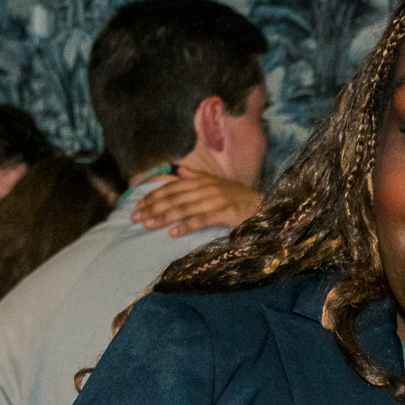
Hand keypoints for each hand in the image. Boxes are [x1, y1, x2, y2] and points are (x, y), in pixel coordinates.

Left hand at [131, 165, 261, 236]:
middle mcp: (208, 187)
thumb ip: (198, 177)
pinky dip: (186, 226)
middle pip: (174, 197)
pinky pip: (202, 219)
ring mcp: (217, 199)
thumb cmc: (242, 200)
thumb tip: (179, 171)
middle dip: (153, 207)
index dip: (153, 196)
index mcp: (203, 181)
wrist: (269, 209)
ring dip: (164, 217)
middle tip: (135, 218)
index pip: (172, 187)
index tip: (138, 207)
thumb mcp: (220, 185)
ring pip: (184, 208)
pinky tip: (173, 233)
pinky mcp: (226, 213)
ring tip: (148, 225)